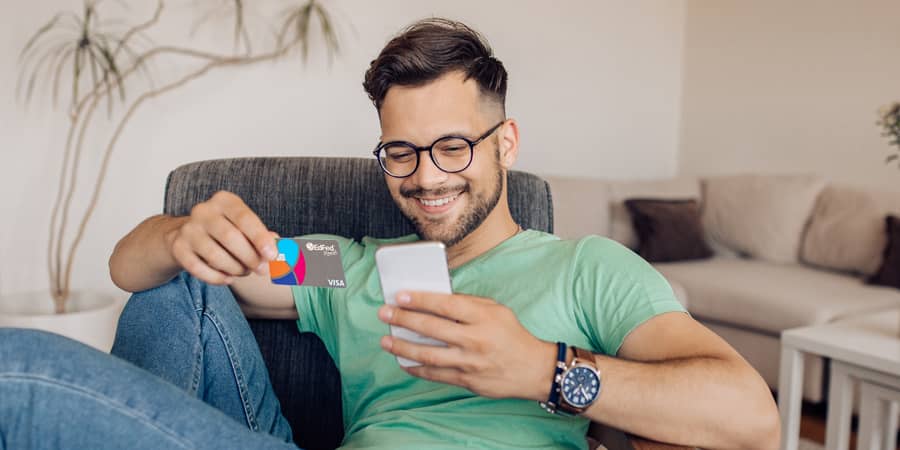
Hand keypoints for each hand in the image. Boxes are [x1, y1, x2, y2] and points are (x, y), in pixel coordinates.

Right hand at [167, 190, 278, 284]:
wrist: (186, 235)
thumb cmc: (225, 231)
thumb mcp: (245, 228)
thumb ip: (263, 238)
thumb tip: (280, 250)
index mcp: (224, 201)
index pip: (245, 218)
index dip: (260, 238)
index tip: (272, 255)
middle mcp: (203, 211)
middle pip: (231, 238)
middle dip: (250, 258)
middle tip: (261, 270)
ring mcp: (188, 229)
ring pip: (215, 256)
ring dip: (235, 269)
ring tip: (244, 272)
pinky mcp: (178, 248)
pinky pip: (199, 269)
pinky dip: (217, 278)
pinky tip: (228, 278)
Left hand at [377, 291, 557, 400]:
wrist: (533, 369)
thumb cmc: (512, 335)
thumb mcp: (497, 310)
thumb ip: (469, 304)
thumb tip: (435, 299)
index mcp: (484, 317)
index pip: (446, 304)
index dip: (421, 299)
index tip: (401, 295)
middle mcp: (476, 339)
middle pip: (433, 328)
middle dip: (404, 319)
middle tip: (384, 313)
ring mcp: (470, 362)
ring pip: (429, 354)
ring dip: (403, 346)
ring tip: (385, 340)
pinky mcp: (467, 380)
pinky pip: (436, 375)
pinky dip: (417, 368)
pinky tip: (403, 361)